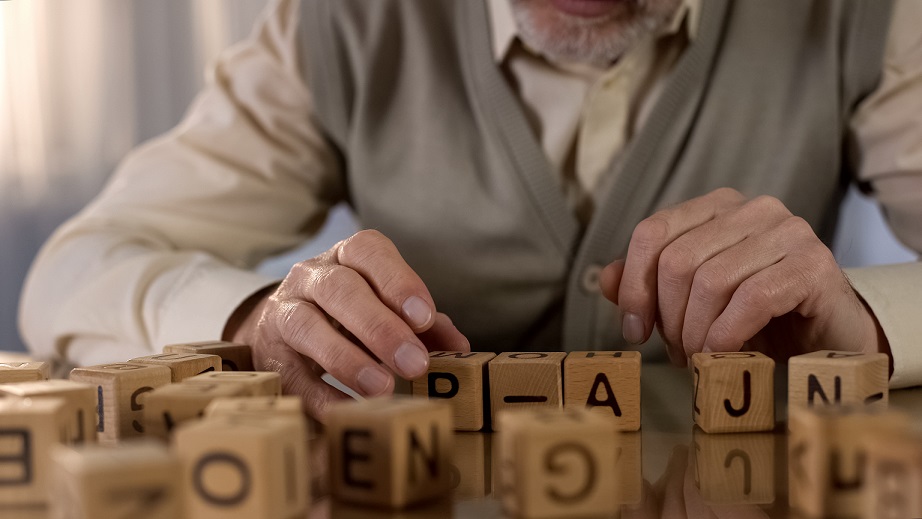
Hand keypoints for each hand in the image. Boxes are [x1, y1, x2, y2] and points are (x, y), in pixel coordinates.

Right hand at [224, 230, 469, 418]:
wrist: (282, 328)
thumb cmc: (350, 315)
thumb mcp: (387, 309)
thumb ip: (425, 325)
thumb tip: (461, 347)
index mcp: (346, 258)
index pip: (369, 252)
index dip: (398, 282)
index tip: (424, 317)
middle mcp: (311, 277)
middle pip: (339, 289)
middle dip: (380, 327)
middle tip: (415, 364)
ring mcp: (284, 312)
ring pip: (306, 326)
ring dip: (347, 359)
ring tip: (383, 388)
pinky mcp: (269, 355)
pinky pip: (290, 374)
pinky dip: (319, 395)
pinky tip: (346, 411)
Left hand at [600, 188, 889, 365]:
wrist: (828, 339)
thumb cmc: (755, 318)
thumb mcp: (693, 302)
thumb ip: (648, 286)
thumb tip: (608, 280)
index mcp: (717, 207)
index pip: (653, 232)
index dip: (635, 286)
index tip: (634, 331)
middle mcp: (753, 208)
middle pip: (678, 260)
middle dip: (668, 317)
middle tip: (677, 353)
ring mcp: (789, 231)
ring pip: (711, 280)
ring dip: (696, 332)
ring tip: (699, 359)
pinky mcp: (814, 265)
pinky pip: (752, 299)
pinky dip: (727, 335)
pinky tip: (723, 355)